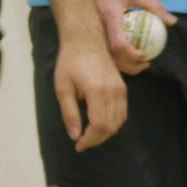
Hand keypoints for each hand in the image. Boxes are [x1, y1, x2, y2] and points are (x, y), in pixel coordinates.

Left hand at [50, 29, 128, 151]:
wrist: (86, 40)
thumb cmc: (70, 62)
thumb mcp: (63, 88)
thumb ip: (70, 113)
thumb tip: (75, 136)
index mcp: (98, 92)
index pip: (99, 125)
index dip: (90, 140)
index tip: (78, 146)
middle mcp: (114, 92)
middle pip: (111, 126)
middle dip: (97, 139)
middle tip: (82, 143)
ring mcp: (121, 90)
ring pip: (119, 121)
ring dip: (105, 133)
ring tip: (90, 136)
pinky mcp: (123, 88)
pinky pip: (123, 113)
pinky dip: (113, 123)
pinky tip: (100, 125)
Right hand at [92, 0, 170, 74]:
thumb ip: (153, 6)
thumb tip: (173, 22)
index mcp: (109, 16)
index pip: (119, 44)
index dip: (131, 54)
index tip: (145, 56)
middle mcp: (97, 28)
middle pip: (112, 56)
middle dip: (130, 66)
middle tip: (146, 63)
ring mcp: (91, 33)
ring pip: (105, 58)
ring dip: (123, 65)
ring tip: (139, 63)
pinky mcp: (88, 35)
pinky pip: (101, 52)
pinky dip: (115, 59)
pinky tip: (126, 57)